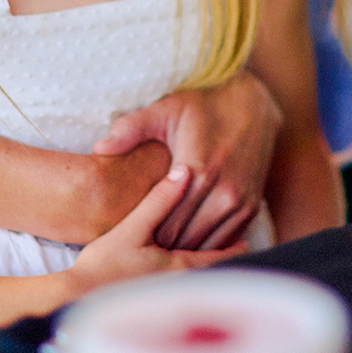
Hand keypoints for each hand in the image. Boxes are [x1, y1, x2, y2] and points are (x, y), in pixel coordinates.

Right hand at [65, 165, 244, 295]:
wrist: (75, 300)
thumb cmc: (102, 265)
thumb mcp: (131, 228)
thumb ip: (159, 201)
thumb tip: (184, 172)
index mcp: (179, 267)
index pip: (217, 257)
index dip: (233, 247)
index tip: (245, 240)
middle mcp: (177, 285)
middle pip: (210, 273)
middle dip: (224, 261)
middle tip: (239, 249)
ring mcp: (164, 297)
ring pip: (196, 283)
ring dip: (207, 272)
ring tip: (216, 261)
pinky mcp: (149, 304)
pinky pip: (178, 291)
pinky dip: (189, 282)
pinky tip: (182, 277)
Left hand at [93, 70, 282, 250]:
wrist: (251, 104)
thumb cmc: (202, 107)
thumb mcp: (165, 110)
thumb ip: (131, 129)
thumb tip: (100, 147)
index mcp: (197, 170)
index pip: (165, 223)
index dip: (146, 233)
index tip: (130, 234)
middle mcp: (223, 191)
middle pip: (184, 239)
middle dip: (162, 246)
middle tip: (140, 247)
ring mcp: (240, 201)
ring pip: (206, 245)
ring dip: (185, 248)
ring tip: (161, 248)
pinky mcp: (252, 207)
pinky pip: (226, 240)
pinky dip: (207, 244)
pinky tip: (188, 240)